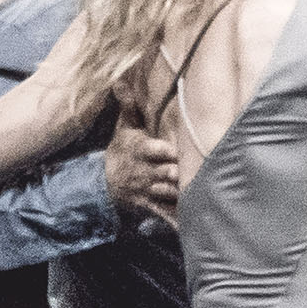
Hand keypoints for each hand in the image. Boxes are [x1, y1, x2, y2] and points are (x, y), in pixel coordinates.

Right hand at [102, 115, 193, 229]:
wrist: (104, 182)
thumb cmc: (122, 150)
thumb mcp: (124, 129)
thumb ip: (130, 108)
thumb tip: (121, 83)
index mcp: (140, 150)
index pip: (152, 149)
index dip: (164, 151)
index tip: (176, 150)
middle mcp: (145, 171)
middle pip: (165, 172)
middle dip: (177, 173)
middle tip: (194, 171)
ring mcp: (149, 190)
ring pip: (168, 192)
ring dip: (181, 193)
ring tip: (202, 194)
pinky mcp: (152, 205)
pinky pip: (166, 213)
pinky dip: (177, 220)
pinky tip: (192, 224)